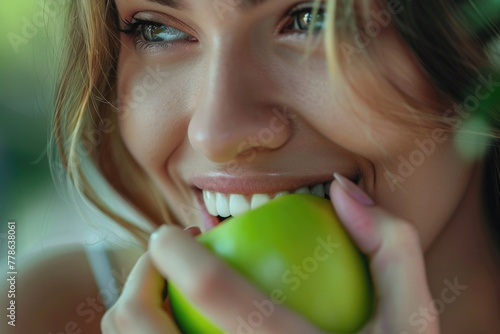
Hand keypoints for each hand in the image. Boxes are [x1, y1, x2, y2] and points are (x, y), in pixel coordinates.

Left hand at [102, 173, 439, 333]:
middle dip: (137, 281)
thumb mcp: (412, 321)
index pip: (216, 291)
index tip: (170, 232)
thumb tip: (342, 191)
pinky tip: (172, 327)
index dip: (174, 252)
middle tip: (159, 258)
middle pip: (145, 331)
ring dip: (130, 313)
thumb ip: (390, 246)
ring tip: (158, 291)